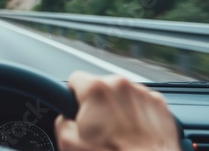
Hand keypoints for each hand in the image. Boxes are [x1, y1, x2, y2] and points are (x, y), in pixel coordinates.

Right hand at [55, 72, 179, 150]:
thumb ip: (61, 122)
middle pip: (100, 87)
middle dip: (97, 104)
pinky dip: (136, 115)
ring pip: (122, 95)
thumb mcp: (68, 143)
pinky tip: (133, 135)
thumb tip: (66, 118)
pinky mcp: (161, 107)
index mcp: (97, 90)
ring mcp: (144, 95)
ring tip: (118, 134)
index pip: (75, 79)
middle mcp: (122, 86)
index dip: (72, 96)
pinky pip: (141, 104)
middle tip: (98, 129)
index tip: (76, 109)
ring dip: (117, 108)